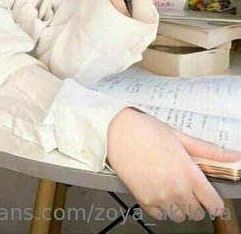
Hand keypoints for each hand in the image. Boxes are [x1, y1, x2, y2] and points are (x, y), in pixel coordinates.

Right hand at [107, 107, 240, 222]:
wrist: (117, 130)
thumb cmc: (148, 130)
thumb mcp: (180, 136)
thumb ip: (208, 150)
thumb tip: (235, 155)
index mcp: (189, 174)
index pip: (214, 204)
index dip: (213, 201)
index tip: (208, 196)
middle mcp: (177, 189)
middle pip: (196, 212)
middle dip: (195, 202)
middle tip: (186, 186)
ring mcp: (159, 197)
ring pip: (179, 216)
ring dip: (178, 206)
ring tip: (170, 188)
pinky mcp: (143, 200)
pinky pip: (160, 215)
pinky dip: (161, 207)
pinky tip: (157, 190)